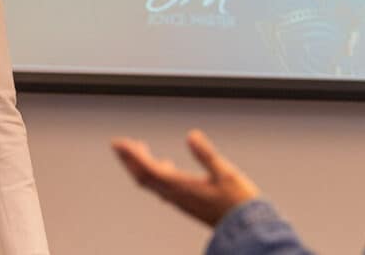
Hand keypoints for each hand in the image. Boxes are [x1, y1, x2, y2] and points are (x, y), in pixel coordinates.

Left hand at [111, 129, 259, 225]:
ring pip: (152, 184)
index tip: (118, 143)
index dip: (131, 156)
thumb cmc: (238, 201)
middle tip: (119, 145)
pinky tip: (165, 166)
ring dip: (140, 166)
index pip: (148, 170)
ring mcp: (180, 201)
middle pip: (143, 178)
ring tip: (138, 150)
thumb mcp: (225, 172)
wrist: (246, 228)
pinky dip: (156, 174)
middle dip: (129, 161)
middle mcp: (176, 195)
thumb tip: (191, 135)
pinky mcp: (186, 203)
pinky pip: (163, 188)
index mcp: (181, 187)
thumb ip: (206, 154)